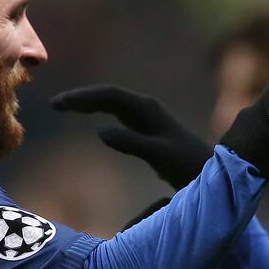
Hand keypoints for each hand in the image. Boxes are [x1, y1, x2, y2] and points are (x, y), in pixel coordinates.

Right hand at [50, 86, 211, 189]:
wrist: (214, 172)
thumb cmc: (189, 166)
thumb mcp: (159, 156)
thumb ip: (132, 143)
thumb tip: (100, 131)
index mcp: (147, 110)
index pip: (109, 96)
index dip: (83, 98)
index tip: (60, 104)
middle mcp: (147, 109)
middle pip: (108, 96)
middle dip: (81, 98)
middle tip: (54, 104)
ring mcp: (148, 118)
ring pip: (113, 104)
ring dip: (89, 104)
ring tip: (65, 108)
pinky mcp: (149, 130)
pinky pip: (119, 114)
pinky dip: (101, 113)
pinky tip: (92, 120)